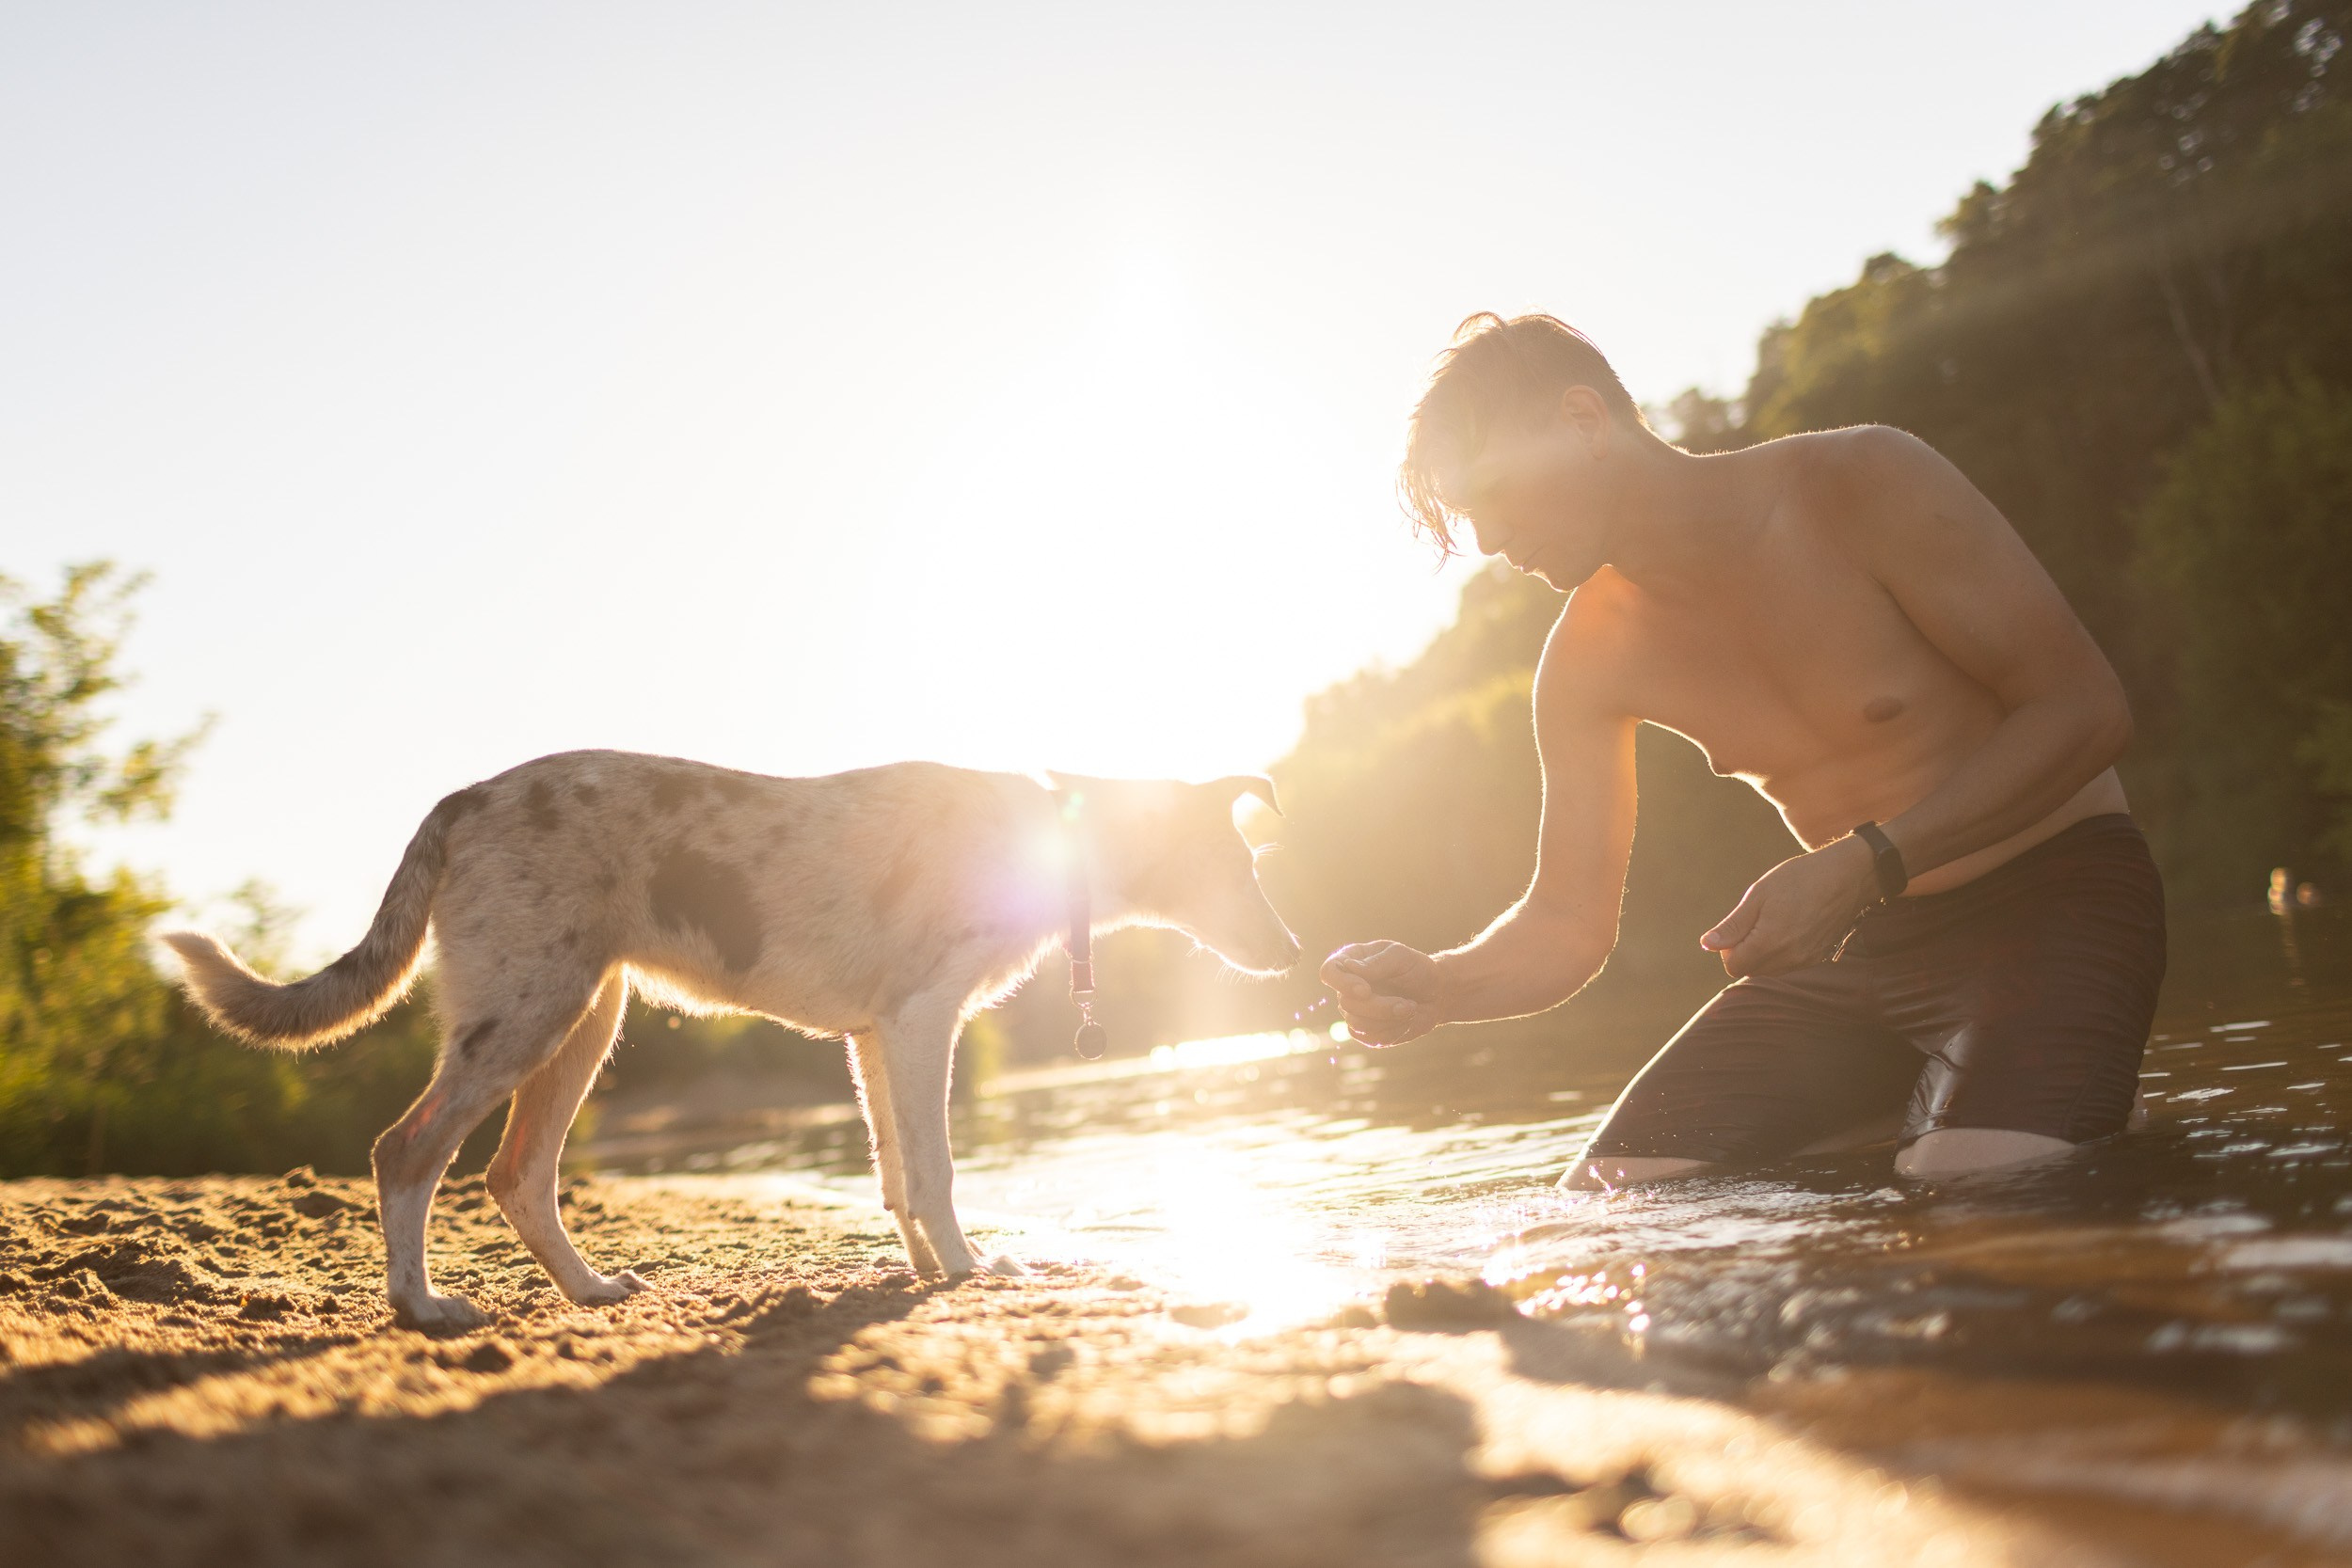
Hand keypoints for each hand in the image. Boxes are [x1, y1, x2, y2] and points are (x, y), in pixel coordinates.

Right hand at [1319, 940, 1446, 1046]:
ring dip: (1389, 1018)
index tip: (1366, 990)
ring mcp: (1355, 1011)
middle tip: (1407, 1003)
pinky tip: (1405, 1020)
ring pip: (1357, 1023)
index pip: (1329, 972)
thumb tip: (1350, 967)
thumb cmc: (1416, 970)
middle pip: (1346, 1003)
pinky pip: (1369, 1038)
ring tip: (1410, 1008)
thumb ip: (1376, 962)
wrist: (1435, 994)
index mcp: (1350, 961)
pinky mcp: (1366, 1032)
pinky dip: (1392, 1031)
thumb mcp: (1400, 957)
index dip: (1342, 983)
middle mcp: (1347, 988)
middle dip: (1380, 1006)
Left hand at [1700, 836, 1877, 977]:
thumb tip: (1707, 945)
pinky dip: (1780, 952)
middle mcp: (1789, 959)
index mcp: (1770, 943)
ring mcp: (1806, 960)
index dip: (1727, 948)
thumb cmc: (1799, 879)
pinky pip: (1788, 964)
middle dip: (1744, 951)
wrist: (1846, 876)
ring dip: (1762, 952)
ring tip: (1774, 920)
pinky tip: (1790, 926)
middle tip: (1755, 919)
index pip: (1733, 966)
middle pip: (1750, 970)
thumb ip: (1732, 926)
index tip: (1739, 925)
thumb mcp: (1758, 895)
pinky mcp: (1818, 957)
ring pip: (1769, 969)